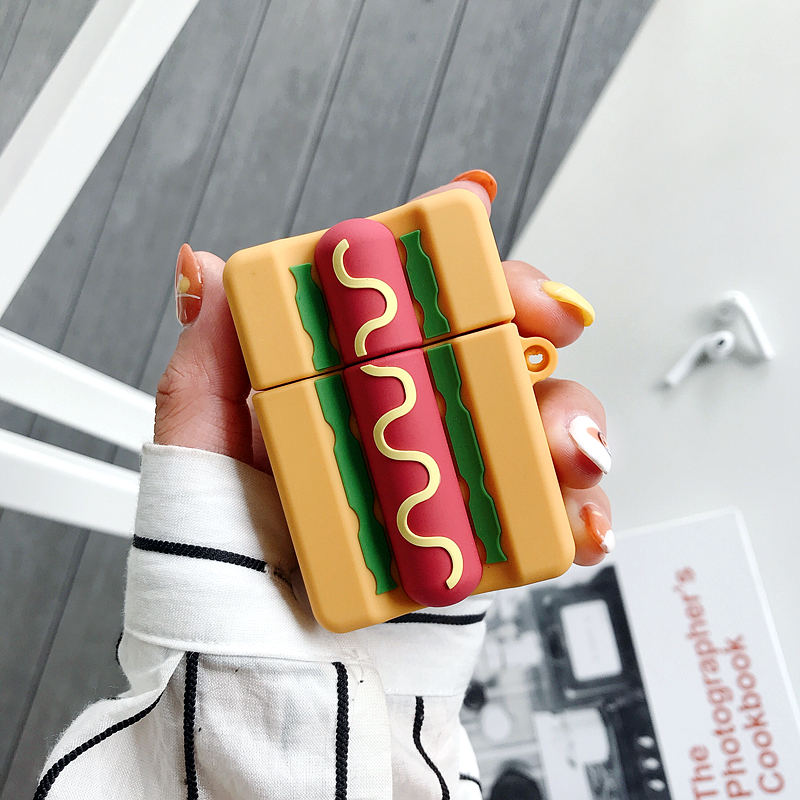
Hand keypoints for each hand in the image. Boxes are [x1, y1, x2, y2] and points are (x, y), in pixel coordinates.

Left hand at [156, 173, 612, 566]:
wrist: (272, 700)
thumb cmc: (224, 590)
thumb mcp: (196, 468)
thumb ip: (205, 370)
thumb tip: (201, 270)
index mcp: (342, 396)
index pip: (404, 300)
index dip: (448, 256)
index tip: (476, 221)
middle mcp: (404, 429)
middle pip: (489, 342)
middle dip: (532, 320)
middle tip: (545, 325)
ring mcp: (453, 483)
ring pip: (539, 418)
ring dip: (572, 420)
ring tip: (566, 452)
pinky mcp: (487, 541)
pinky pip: (556, 510)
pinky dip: (582, 510)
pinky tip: (578, 522)